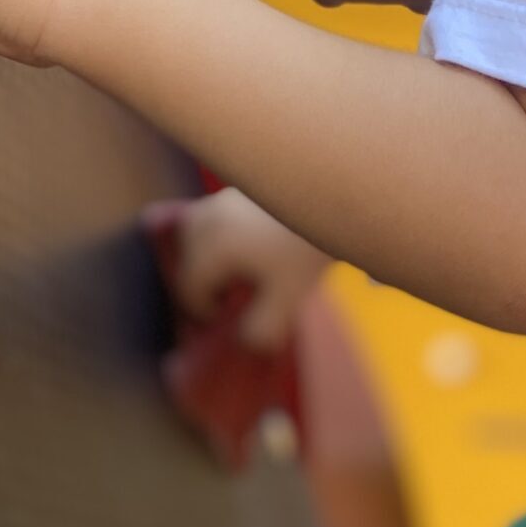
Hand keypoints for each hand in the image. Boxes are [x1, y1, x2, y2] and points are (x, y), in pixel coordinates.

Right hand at [156, 188, 329, 351]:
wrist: (336, 200)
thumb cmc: (307, 251)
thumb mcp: (287, 299)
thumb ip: (261, 329)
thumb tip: (245, 340)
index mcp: (212, 246)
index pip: (190, 285)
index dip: (204, 309)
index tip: (225, 317)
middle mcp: (209, 217)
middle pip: (188, 256)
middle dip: (205, 280)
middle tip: (232, 296)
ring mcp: (223, 196)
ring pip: (197, 230)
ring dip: (208, 253)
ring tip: (238, 268)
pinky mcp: (240, 186)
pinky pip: (216, 214)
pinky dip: (222, 232)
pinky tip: (252, 243)